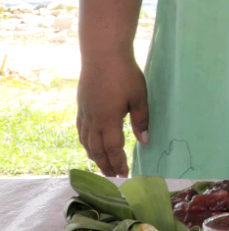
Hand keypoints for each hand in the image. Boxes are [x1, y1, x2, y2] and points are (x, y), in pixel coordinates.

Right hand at [77, 55, 149, 176]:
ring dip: (94, 155)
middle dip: (105, 164)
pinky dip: (85, 142)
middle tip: (113, 176)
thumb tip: (145, 141)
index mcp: (108, 120)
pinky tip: (89, 143)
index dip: (118, 162)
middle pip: (97, 149)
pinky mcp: (81, 105)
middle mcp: (93, 120)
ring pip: (86, 141)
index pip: (112, 148)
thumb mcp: (139, 96)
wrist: (103, 54)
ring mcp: (85, 112)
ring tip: (101, 164)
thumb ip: (141, 119)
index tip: (124, 174)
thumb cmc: (124, 73)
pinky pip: (81, 130)